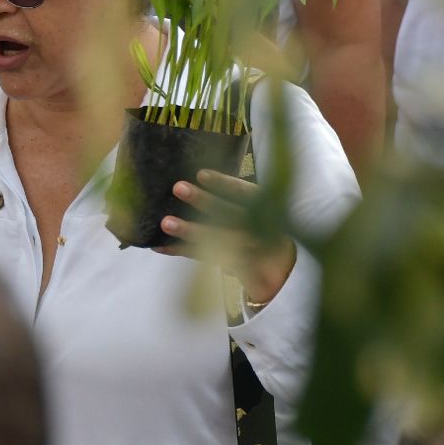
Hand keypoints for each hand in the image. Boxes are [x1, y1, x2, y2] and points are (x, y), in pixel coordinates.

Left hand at [154, 169, 296, 305]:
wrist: (284, 269)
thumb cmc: (263, 230)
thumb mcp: (259, 212)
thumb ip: (234, 201)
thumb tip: (199, 179)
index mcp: (267, 209)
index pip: (246, 194)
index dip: (224, 184)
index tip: (201, 174)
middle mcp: (260, 228)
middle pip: (229, 214)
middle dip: (204, 201)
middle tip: (178, 187)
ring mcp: (249, 249)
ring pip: (216, 239)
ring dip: (189, 230)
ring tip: (165, 222)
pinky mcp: (235, 265)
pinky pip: (205, 256)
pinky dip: (180, 250)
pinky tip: (159, 245)